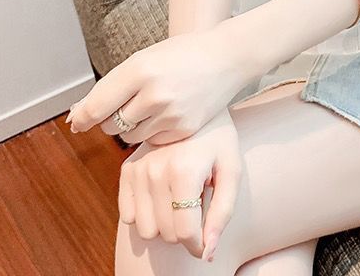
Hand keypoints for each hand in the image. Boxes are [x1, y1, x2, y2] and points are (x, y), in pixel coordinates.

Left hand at [68, 21, 259, 144]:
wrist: (227, 58)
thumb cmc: (182, 54)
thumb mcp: (146, 58)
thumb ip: (113, 85)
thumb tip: (76, 116)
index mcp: (141, 69)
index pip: (97, 105)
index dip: (82, 117)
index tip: (77, 123)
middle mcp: (154, 93)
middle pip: (110, 124)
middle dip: (112, 118)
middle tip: (130, 103)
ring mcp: (171, 114)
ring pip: (130, 136)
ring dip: (133, 126)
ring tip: (153, 106)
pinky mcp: (183, 129)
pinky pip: (152, 141)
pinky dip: (154, 131)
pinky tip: (168, 113)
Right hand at [118, 107, 241, 261]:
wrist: (196, 105)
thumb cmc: (219, 141)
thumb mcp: (231, 172)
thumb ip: (222, 213)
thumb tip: (207, 253)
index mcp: (184, 170)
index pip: (185, 232)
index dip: (199, 245)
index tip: (207, 240)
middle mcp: (156, 170)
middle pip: (166, 234)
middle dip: (184, 230)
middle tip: (197, 204)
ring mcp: (138, 169)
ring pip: (146, 230)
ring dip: (164, 223)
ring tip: (181, 198)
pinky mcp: (127, 169)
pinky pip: (129, 216)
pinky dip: (146, 213)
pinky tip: (163, 194)